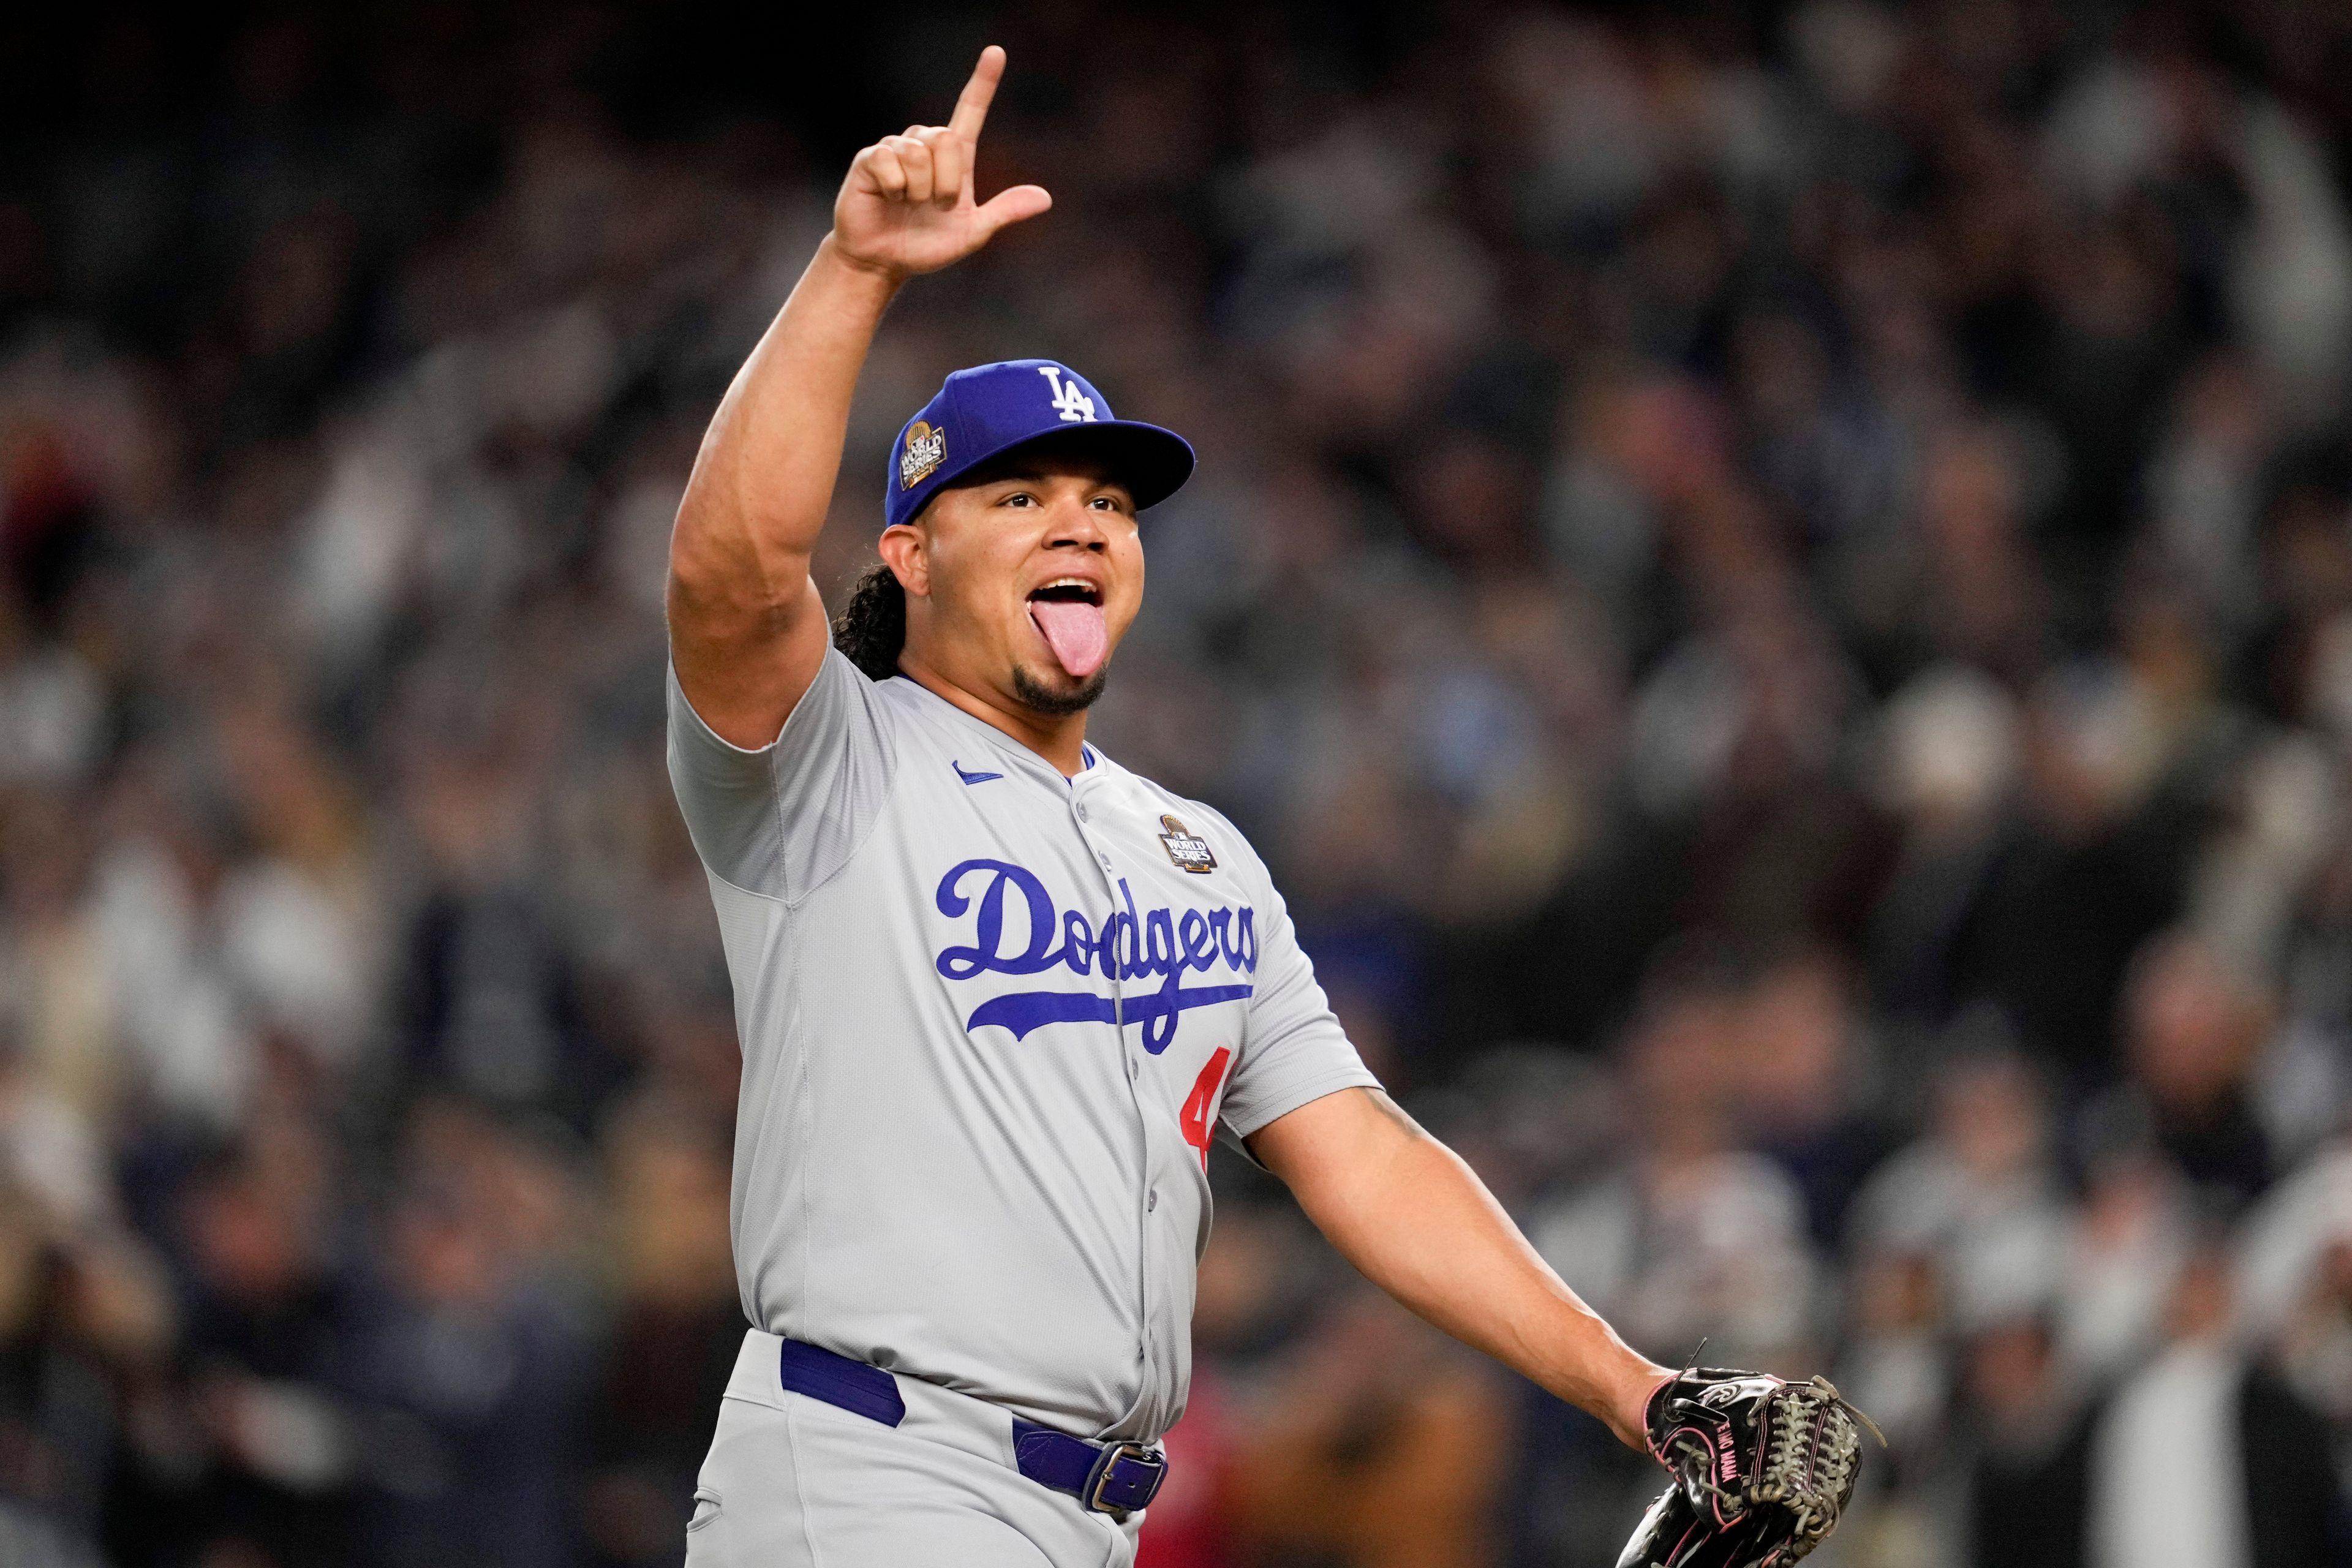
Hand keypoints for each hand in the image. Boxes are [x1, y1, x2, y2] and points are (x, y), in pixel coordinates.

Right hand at [831, 45, 1051, 279]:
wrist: (883, 261)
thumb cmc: (926, 246)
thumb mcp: (972, 233)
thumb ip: (1004, 213)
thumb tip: (1046, 198)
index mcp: (954, 159)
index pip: (970, 112)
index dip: (983, 83)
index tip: (996, 52)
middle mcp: (925, 146)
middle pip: (946, 138)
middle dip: (946, 182)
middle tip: (937, 207)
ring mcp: (896, 149)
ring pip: (918, 153)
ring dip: (919, 191)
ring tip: (909, 205)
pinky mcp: (870, 159)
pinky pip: (890, 162)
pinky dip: (896, 189)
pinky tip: (888, 199)